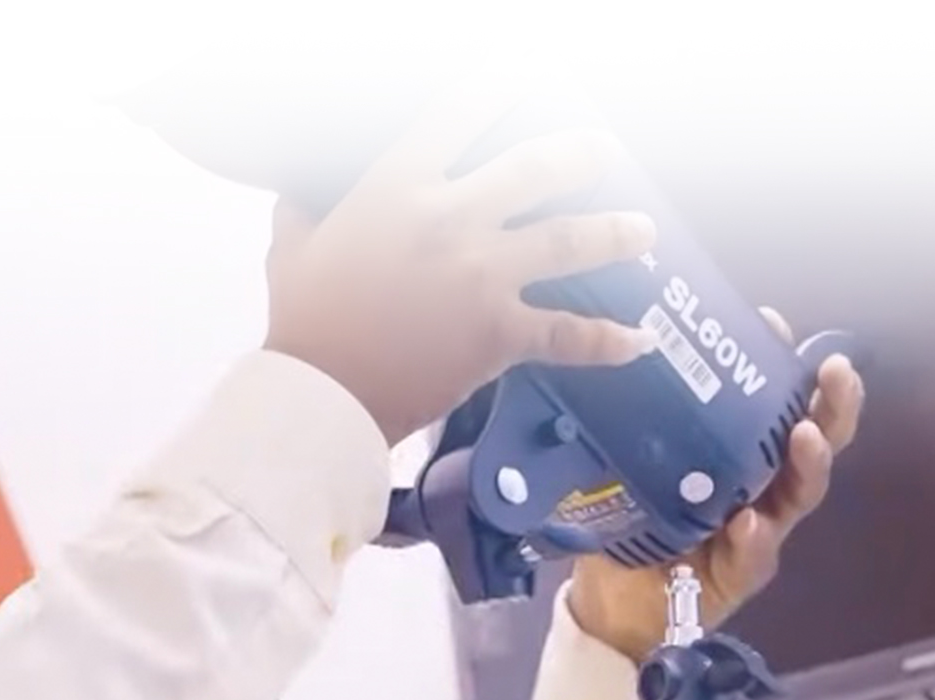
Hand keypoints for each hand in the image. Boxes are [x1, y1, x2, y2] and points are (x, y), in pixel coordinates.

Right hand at [261, 87, 658, 445]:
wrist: (322, 396)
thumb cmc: (303, 321)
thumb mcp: (292, 247)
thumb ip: (305, 210)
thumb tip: (300, 194)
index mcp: (399, 186)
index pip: (460, 111)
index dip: (500, 82)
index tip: (525, 68)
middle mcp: (452, 220)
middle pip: (539, 167)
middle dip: (582, 152)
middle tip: (604, 150)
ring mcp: (483, 276)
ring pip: (569, 241)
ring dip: (615, 232)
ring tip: (643, 229)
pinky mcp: (500, 334)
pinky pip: (568, 335)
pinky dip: (608, 340)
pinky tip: (638, 340)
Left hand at [565, 309, 865, 661]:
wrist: (608, 603)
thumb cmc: (627, 524)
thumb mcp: (630, 464)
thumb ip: (639, 421)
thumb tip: (622, 353)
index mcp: (740, 455)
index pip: (778, 406)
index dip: (785, 367)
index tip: (778, 328)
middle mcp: (759, 488)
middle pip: (812, 444)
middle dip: (832, 407)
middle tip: (835, 374)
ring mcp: (756, 532)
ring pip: (798, 495)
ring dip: (807, 463)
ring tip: (805, 437)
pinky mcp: (740, 576)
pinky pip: (753, 556)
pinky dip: (753, 539)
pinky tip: (748, 523)